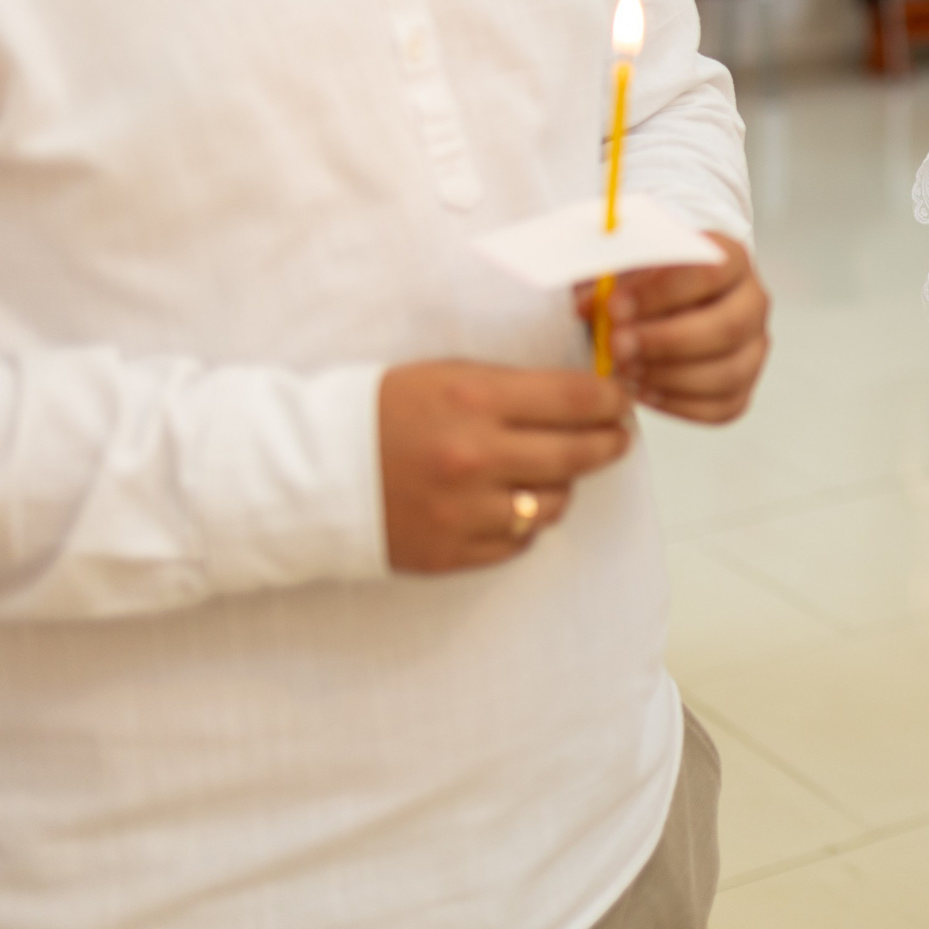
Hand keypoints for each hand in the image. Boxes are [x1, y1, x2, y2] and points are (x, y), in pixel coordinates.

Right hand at [379, 361, 633, 571]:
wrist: (309, 472)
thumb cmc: (382, 413)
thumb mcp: (446, 376)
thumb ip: (513, 387)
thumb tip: (584, 394)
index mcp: (474, 400)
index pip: (575, 398)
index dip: (610, 399)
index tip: (620, 400)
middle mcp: (475, 457)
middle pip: (579, 453)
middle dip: (609, 443)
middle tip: (616, 437)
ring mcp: (465, 510)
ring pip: (555, 502)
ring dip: (561, 485)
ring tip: (549, 470)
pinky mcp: (452, 552)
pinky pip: (520, 541)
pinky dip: (524, 522)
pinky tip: (511, 502)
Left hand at [572, 233, 771, 421]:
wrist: (660, 305)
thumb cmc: (643, 283)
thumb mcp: (624, 267)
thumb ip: (608, 279)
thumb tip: (587, 308)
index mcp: (731, 259)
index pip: (710, 272)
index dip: (661, 293)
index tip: (615, 306)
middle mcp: (752, 302)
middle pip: (728, 328)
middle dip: (667, 342)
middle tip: (618, 347)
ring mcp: (753, 348)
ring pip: (728, 373)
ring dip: (670, 377)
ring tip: (626, 371)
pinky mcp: (743, 387)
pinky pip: (722, 408)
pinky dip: (679, 404)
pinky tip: (643, 391)